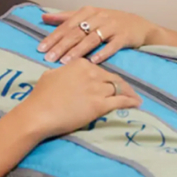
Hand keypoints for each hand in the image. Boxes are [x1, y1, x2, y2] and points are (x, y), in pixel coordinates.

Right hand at [19, 56, 141, 139]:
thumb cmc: (41, 95)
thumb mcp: (51, 75)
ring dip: (129, 93)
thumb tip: (64, 74)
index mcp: (79, 63)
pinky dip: (130, 102)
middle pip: (112, 77)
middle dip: (122, 84)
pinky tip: (137, 103)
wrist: (40, 112)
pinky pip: (120, 101)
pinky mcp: (99, 105)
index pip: (98, 68)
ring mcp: (96, 88)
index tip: (110, 81)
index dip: (105, 76)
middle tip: (129, 90)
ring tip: (136, 97)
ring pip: (119, 88)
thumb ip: (63, 72)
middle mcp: (91, 72)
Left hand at [36, 6, 156, 64]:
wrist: (137, 25)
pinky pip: (112, 45)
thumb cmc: (108, 22)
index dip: (53, 36)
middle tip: (49, 58)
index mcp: (87, 12)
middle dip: (61, 46)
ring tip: (65, 62)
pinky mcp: (123, 37)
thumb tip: (43, 17)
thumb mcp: (88, 16)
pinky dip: (102, 53)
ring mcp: (111, 26)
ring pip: (91, 39)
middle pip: (77, 32)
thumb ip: (66, 17)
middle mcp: (98, 17)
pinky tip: (93, 62)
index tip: (41, 49)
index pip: (66, 25)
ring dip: (78, 51)